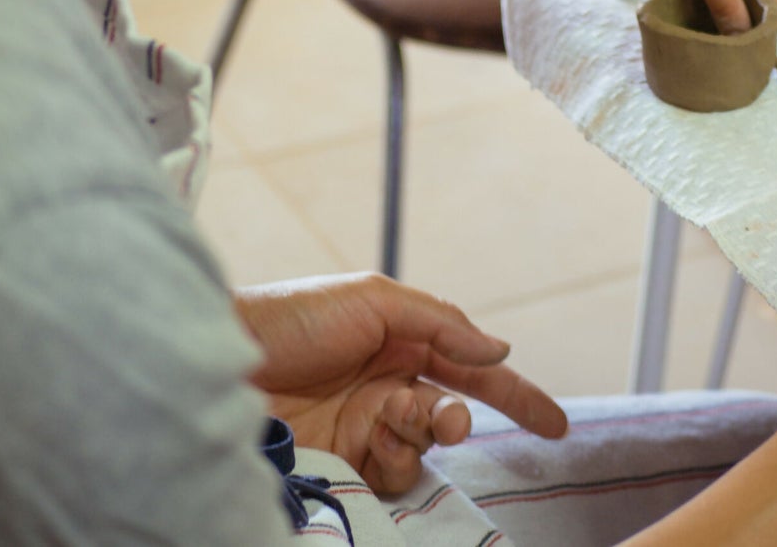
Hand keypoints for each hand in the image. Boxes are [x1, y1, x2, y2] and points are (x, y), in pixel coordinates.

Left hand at [236, 273, 565, 495]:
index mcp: (400, 339)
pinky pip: (390, 477)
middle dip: (457, 419)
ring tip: (391, 422)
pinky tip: (371, 445)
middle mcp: (386, 385)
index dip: (514, 394)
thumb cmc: (292, 318)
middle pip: (450, 413)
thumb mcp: (372, 298)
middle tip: (446, 421)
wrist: (221, 362)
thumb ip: (441, 324)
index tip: (555, 425)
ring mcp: (363, 429)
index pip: (470, 367)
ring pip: (423, 449)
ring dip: (422, 437)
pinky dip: (394, 464)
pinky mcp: (340, 466)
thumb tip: (500, 348)